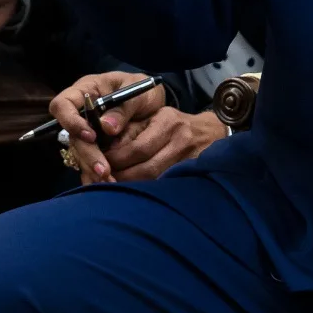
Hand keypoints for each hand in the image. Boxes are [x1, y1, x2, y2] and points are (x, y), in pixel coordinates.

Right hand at [48, 71, 166, 183]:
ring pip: (80, 154)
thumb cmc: (143, 89)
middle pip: (72, 136)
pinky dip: (98, 176)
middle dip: (87, 155)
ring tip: (109, 181)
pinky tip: (108, 185)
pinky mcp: (97, 148)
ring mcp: (87, 132)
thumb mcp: (139, 91)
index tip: (91, 136)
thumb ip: (123, 107)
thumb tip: (107, 127)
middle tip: (104, 170)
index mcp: (86, 92)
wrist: (153, 101)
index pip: (63, 105)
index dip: (71, 122)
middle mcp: (81, 114)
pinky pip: (90, 163)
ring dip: (92, 169)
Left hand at [103, 105, 226, 182]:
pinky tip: (137, 194)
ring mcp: (190, 159)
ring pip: (156, 180)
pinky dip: (150, 191)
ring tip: (115, 189)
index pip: (137, 147)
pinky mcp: (195, 173)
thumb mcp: (155, 118)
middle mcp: (180, 140)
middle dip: (122, 177)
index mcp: (167, 122)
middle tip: (103, 182)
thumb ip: (131, 130)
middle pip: (146, 168)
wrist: (213, 132)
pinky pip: (168, 185)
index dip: (116, 160)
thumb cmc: (176, 124)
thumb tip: (106, 150)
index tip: (100, 166)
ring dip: (133, 187)